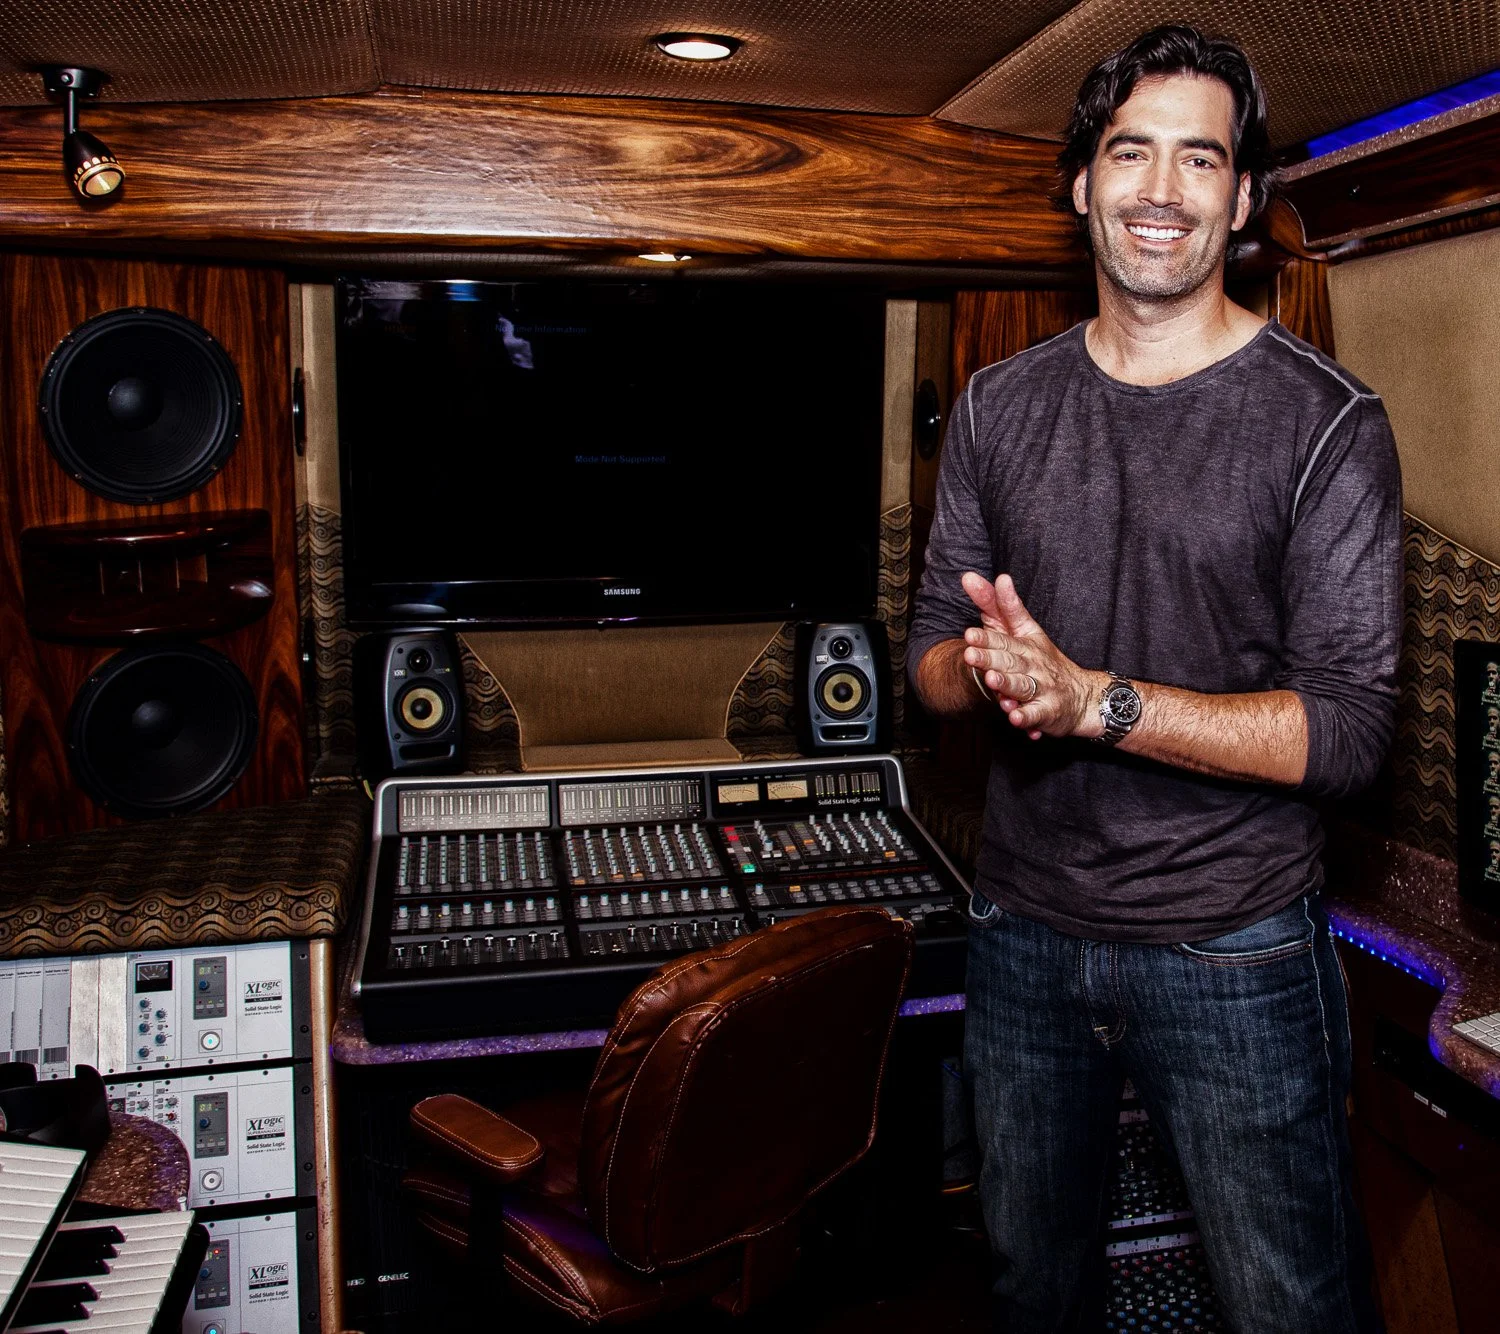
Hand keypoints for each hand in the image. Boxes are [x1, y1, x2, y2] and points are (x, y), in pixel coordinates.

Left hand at [959, 572, 1105, 739]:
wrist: (1083, 695)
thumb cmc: (1043, 660)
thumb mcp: (1023, 630)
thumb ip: (996, 606)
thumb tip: (970, 576)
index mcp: (1025, 642)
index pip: (1003, 637)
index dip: (986, 636)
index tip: (968, 633)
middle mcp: (1033, 663)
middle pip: (1009, 660)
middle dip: (991, 657)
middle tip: (970, 654)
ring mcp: (1041, 688)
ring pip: (1022, 686)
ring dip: (1007, 684)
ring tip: (991, 680)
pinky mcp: (1047, 711)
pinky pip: (1036, 715)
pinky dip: (1027, 717)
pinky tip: (1015, 718)